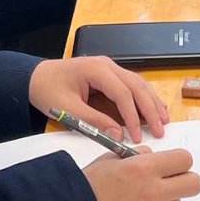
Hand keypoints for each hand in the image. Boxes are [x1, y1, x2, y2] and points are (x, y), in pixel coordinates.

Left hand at [28, 56, 168, 143]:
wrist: (35, 77)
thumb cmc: (47, 90)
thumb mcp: (66, 109)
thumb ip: (92, 121)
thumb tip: (117, 134)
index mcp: (95, 69)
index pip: (122, 93)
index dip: (131, 116)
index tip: (136, 136)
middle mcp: (107, 65)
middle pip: (136, 86)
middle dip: (150, 109)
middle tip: (160, 130)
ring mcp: (110, 67)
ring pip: (139, 83)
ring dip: (152, 102)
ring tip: (164, 120)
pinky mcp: (110, 74)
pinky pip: (133, 84)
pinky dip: (146, 97)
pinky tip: (155, 109)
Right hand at [84, 148, 199, 200]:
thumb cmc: (87, 185)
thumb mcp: (109, 160)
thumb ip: (135, 156)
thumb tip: (150, 155)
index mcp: (144, 168)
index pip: (184, 159)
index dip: (179, 160)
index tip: (170, 163)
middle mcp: (153, 192)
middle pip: (194, 184)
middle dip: (185, 180)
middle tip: (170, 179)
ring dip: (166, 198)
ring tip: (142, 196)